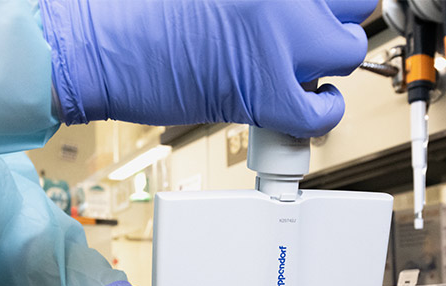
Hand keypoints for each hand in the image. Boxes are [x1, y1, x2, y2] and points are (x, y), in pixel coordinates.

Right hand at [40, 0, 375, 137]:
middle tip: (308, 39)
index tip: (319, 10)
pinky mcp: (264, 92)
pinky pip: (323, 110)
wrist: (91, 44)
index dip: (329, 0)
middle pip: (354, 4)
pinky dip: (321, 113)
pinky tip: (303, 104)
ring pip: (347, 52)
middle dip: (334, 23)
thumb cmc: (129, 8)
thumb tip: (287, 6)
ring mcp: (277, 40)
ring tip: (300, 72)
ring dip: (328, 65)